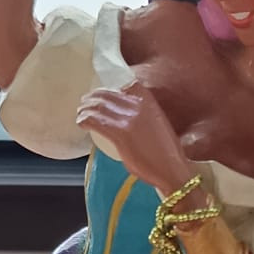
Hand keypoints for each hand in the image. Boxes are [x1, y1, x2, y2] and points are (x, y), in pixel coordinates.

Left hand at [76, 84, 191, 193]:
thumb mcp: (158, 123)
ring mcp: (128, 119)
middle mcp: (137, 105)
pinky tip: (81, 122)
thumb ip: (143, 115)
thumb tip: (127, 116)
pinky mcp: (120, 134)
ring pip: (98, 106)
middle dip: (93, 97)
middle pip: (107, 94)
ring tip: (81, 112)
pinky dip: (84, 120)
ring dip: (86, 108)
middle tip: (85, 103)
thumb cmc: (166, 152)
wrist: (172, 168)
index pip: (125, 85)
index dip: (110, 88)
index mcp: (148, 101)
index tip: (102, 94)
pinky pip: (96, 121)